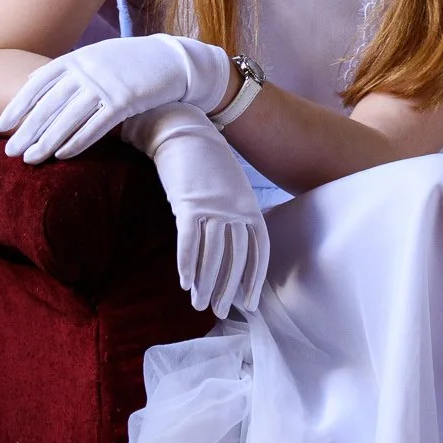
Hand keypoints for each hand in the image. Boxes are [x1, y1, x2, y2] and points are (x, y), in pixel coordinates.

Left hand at [0, 33, 233, 161]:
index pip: (37, 84)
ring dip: (46, 141)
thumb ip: (69, 71)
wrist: (171, 59)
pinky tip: (62, 155)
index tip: (1, 125)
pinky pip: (94, 126)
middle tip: (9, 151)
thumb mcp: (96, 58)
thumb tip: (35, 85)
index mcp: (76, 59)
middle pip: (48, 105)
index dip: (18, 106)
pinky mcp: (124, 101)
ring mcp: (104, 85)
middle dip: (26, 130)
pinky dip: (76, 141)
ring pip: (67, 118)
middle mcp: (86, 70)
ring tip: (30, 159)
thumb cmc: (130, 62)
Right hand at [123, 105, 267, 317]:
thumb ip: (235, 213)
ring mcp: (212, 208)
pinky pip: (189, 242)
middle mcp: (235, 209)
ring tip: (200, 304)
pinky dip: (187, 264)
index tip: (249, 303)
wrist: (185, 130)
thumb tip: (231, 244)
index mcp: (249, 206)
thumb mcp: (231, 187)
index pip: (258, 251)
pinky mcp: (188, 205)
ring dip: (206, 283)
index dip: (254, 279)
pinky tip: (184, 283)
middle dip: (229, 288)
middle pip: (235, 258)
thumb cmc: (207, 161)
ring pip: (213, 255)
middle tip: (222, 311)